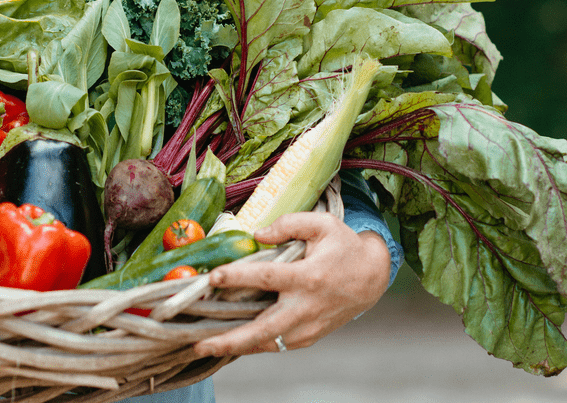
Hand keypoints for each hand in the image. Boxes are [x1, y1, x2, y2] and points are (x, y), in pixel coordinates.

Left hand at [194, 212, 390, 356]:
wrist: (372, 278)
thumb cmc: (343, 247)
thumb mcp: (323, 224)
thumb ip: (288, 224)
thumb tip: (255, 234)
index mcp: (309, 276)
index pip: (268, 277)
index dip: (239, 277)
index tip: (213, 276)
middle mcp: (307, 306)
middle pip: (264, 328)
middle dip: (232, 339)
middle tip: (200, 344)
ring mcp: (308, 327)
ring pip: (267, 343)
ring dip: (236, 347)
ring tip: (204, 348)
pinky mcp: (308, 337)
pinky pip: (275, 345)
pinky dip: (251, 347)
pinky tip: (227, 345)